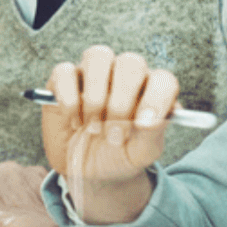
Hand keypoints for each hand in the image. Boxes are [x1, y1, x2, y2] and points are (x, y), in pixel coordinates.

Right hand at [40, 45, 177, 225]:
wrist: (85, 170)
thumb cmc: (118, 155)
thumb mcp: (140, 153)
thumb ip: (152, 135)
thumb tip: (151, 121)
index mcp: (149, 90)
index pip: (162, 79)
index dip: (156, 99)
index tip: (144, 125)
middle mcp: (123, 75)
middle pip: (131, 63)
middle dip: (121, 102)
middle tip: (113, 135)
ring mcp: (93, 72)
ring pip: (98, 56)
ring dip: (95, 97)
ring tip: (92, 128)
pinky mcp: (63, 78)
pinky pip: (65, 71)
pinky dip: (69, 99)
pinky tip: (73, 120)